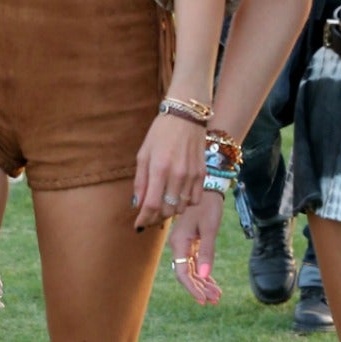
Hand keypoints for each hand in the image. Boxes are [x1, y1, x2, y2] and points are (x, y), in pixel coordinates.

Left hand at [132, 113, 204, 230]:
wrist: (186, 116)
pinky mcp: (202, 174)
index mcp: (159, 169)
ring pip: (181, 208)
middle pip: (167, 211)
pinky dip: (185, 204)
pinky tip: (177, 197)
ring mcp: (192, 176)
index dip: (143, 219)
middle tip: (149, 215)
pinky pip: (194, 200)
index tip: (138, 225)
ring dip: (170, 211)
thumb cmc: (161, 133)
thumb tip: (138, 204)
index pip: (151, 205)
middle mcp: (177, 175)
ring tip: (162, 205)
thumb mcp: (143, 154)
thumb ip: (140, 181)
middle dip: (155, 217)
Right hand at [167, 194, 224, 304]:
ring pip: (192, 270)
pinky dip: (204, 274)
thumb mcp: (210, 229)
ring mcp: (184, 245)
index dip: (192, 288)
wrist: (207, 189)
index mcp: (179, 243)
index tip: (204, 300)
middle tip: (215, 300)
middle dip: (200, 288)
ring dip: (203, 283)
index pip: (183, 273)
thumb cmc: (208, 206)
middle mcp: (179, 246)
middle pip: (187, 274)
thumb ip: (207, 253)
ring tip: (217, 296)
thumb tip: (204, 276)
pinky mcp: (191, 243)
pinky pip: (196, 263)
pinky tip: (213, 284)